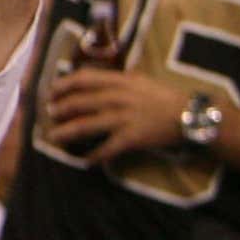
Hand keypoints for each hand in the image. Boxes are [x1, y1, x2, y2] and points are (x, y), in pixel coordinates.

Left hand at [41, 68, 192, 161]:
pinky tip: (84, 161)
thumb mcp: (139, 80)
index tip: (51, 91)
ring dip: (66, 132)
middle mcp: (118, 98)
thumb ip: (116, 79)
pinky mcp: (131, 138)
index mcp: (119, 81)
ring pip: (86, 125)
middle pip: (79, 103)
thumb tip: (92, 78)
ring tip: (53, 137)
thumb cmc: (165, 97)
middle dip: (60, 110)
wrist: (190, 115)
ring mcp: (124, 118)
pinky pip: (107, 148)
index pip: (83, 78)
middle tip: (49, 115)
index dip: (63, 85)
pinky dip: (94, 155)